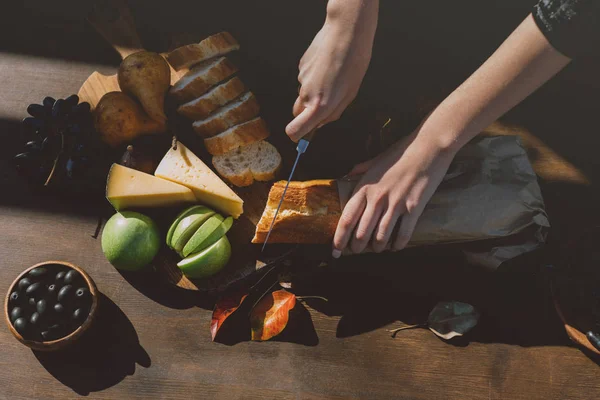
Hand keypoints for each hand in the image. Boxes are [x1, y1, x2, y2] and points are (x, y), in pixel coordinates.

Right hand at [286, 1, 377, 140]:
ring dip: (314, 92)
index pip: (294, 130)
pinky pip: (305, 79)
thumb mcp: (350, 95)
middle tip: (325, 103)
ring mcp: (301, 80)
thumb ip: (333, 113)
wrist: (346, 33)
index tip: (301, 136)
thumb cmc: (353, 63)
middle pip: (298, 113)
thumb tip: (320, 123)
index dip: (296, 136)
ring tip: (333, 78)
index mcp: (320, 106)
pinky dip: (314, 77)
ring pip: (304, 94)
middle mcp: (307, 95)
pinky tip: (328, 66)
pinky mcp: (300, 67)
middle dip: (307, 113)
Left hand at [332, 130, 457, 257]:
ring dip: (378, 247)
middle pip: (361, 233)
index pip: (346, 219)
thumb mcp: (375, 161)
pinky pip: (403, 234)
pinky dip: (398, 244)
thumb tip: (346, 176)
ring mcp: (396, 204)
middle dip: (357, 247)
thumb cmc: (400, 153)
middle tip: (357, 251)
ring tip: (377, 248)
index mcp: (364, 187)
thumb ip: (359, 171)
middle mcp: (377, 198)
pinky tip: (396, 246)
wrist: (428, 147)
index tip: (335, 250)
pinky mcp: (414, 208)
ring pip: (381, 237)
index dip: (339, 239)